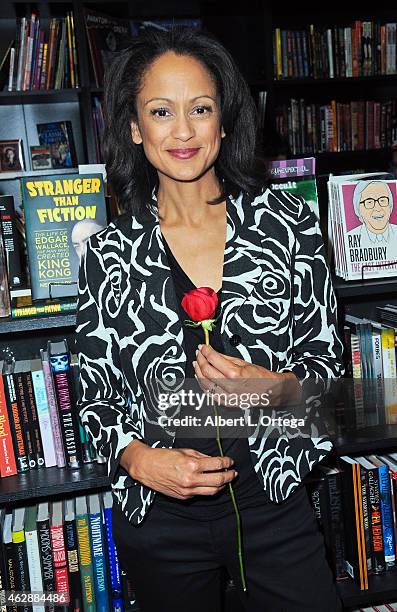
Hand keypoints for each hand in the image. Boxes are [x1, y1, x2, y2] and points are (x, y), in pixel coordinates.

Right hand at [120, 439, 237, 499]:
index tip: (230, 461)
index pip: (217, 465)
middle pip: (218, 480)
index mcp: (192, 465)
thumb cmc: (164, 456)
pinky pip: (201, 493)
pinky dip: (208, 488)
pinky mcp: (184, 497)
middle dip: (229, 476)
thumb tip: (215, 461)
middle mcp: (191, 479)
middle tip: (233, 472)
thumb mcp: (185, 451)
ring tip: (226, 480)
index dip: (227, 462)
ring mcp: (188, 490)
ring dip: (222, 485)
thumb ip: (202, 457)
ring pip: (212, 491)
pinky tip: (210, 483)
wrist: (147, 467)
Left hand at [193, 344, 300, 408]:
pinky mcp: (226, 403)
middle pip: (206, 371)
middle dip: (200, 359)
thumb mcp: (244, 362)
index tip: (203, 347)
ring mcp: (227, 396)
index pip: (213, 359)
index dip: (205, 351)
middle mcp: (229, 386)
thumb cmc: (262, 377)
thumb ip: (226, 358)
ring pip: (205, 383)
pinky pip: (209, 394)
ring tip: (196, 363)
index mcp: (235, 374)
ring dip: (198, 372)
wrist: (272, 392)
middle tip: (199, 353)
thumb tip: (212, 352)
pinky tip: (200, 377)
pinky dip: (202, 384)